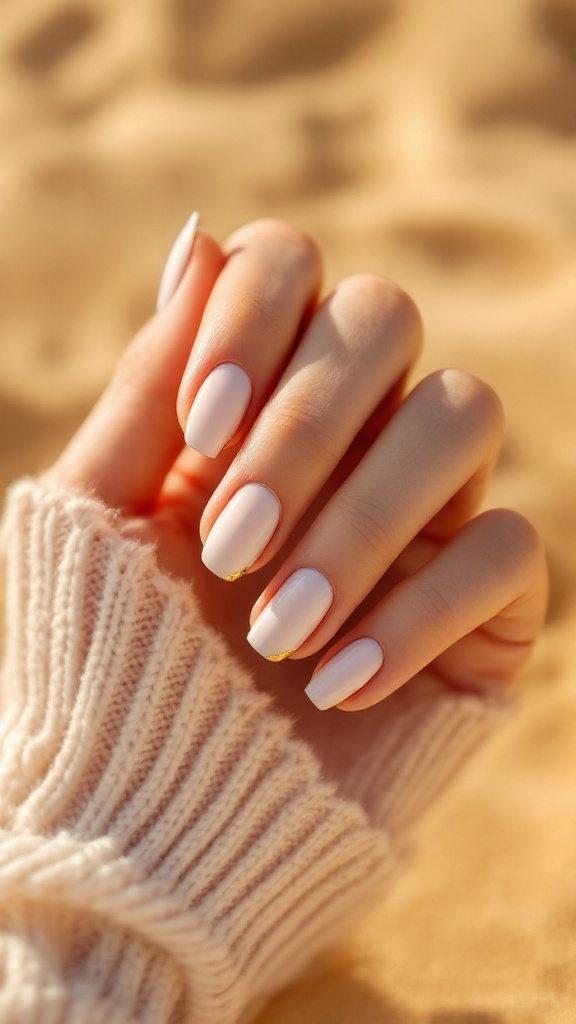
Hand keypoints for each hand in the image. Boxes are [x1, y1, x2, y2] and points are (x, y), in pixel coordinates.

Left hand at [48, 218, 547, 722]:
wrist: (164, 824)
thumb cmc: (114, 661)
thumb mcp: (98, 517)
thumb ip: (147, 382)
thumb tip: (200, 237)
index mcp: (252, 395)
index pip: (289, 265)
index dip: (254, 315)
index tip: (200, 425)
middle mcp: (349, 431)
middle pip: (386, 316)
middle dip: (308, 423)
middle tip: (232, 547)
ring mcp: (426, 507)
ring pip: (462, 414)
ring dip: (363, 519)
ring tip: (277, 632)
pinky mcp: (485, 600)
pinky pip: (505, 551)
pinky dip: (418, 613)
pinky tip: (336, 687)